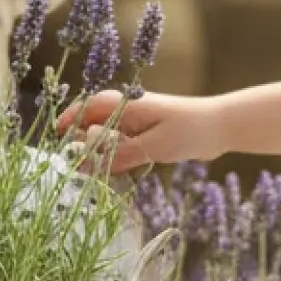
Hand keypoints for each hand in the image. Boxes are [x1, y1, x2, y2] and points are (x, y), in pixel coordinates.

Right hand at [56, 88, 219, 178]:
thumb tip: (84, 150)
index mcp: (129, 106)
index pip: (90, 106)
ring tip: (90, 173)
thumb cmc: (189, 130)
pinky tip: (114, 175)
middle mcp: (131, 112)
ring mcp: (139, 125)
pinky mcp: (149, 138)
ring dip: (99, 154)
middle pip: (94, 123)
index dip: (71, 118)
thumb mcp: (153, 146)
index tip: (57, 136)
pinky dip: (115, 160)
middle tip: (75, 164)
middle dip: (82, 141)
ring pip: (108, 138)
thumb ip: (120, 151)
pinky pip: (123, 148)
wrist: (223, 128)